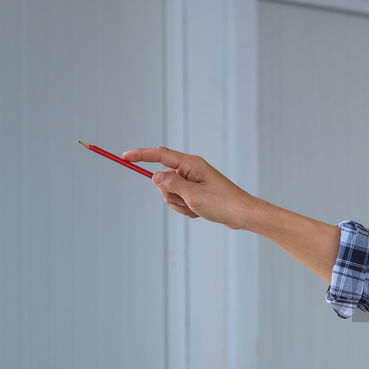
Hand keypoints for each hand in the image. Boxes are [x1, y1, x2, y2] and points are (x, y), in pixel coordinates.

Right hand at [122, 147, 254, 228]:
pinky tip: (200, 212)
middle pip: (162, 178)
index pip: (159, 154)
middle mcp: (191, 169)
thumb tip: (154, 176)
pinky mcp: (196, 192)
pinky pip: (180, 201)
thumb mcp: (192, 195)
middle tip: (186, 201)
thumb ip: (171, 184)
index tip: (124, 157)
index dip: (140, 155)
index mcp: (190, 164)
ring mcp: (193, 181)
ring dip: (178, 204)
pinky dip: (186, 209)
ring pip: (169, 193)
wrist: (243, 214)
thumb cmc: (222, 203)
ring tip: (196, 208)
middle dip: (168, 194)